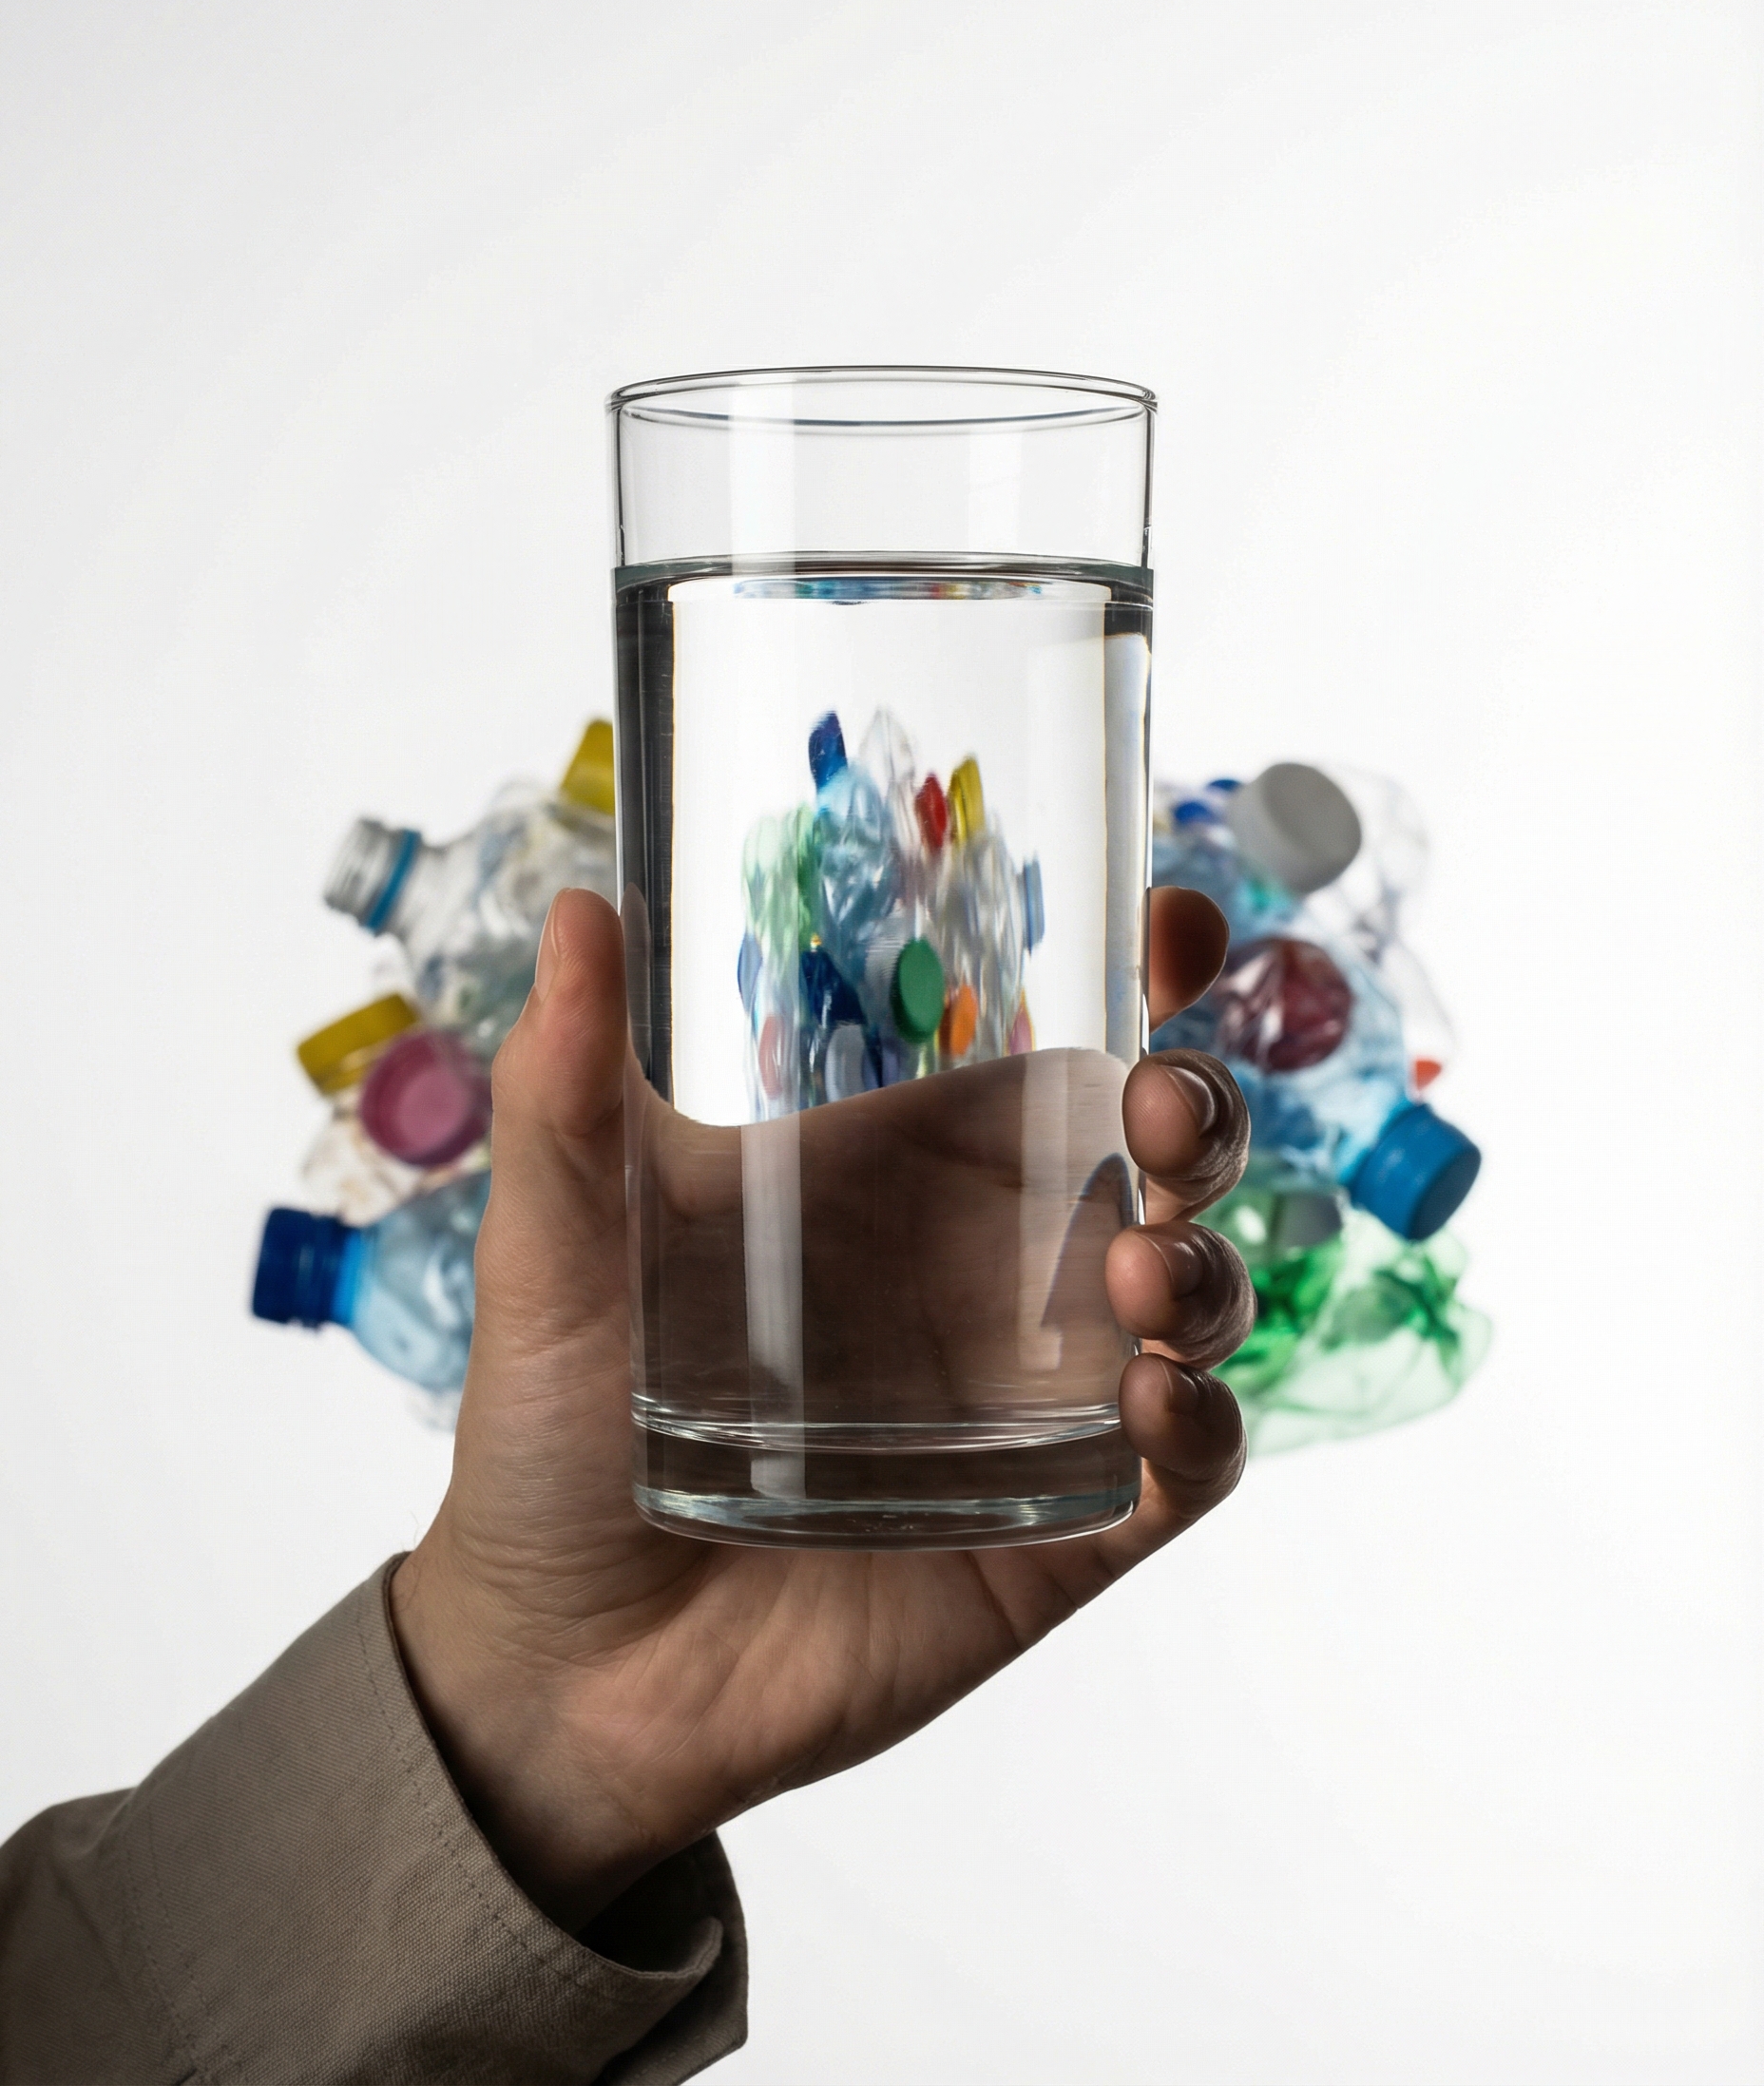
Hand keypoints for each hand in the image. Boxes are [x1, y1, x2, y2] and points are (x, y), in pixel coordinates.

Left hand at [391, 885, 1252, 1930]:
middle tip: (1165, 1106)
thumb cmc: (553, 1434)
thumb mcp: (554, 1251)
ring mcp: (1032, 1401)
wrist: (561, 1666)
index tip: (1172, 921)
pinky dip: (1204, 1429)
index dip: (1138, 979)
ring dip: (1204, 1266)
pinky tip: (1156, 1407)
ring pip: (1192, 1298)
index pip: (1054, 1047)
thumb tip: (569, 908)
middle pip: (1156, 1159)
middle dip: (1200, 1113)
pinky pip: (1184, 1468)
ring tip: (1133, 1271)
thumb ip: (563, 1094)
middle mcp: (989, 1272)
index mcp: (900, 1174)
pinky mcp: (1059, 1530)